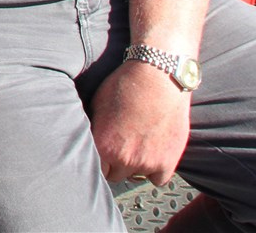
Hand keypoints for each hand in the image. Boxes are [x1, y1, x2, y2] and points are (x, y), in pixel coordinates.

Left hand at [89, 60, 191, 184]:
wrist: (158, 76)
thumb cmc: (126, 84)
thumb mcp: (97, 104)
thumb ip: (93, 129)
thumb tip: (87, 140)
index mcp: (103, 146)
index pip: (94, 168)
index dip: (98, 160)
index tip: (101, 153)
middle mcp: (124, 159)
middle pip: (113, 175)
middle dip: (114, 163)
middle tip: (120, 146)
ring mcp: (147, 163)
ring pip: (134, 175)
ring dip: (135, 165)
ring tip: (137, 144)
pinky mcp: (168, 161)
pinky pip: (157, 179)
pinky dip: (155, 170)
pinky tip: (152, 154)